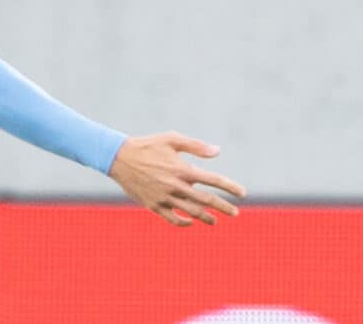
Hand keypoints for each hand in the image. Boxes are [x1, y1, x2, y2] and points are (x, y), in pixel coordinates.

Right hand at [108, 131, 245, 225]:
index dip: (230, 187)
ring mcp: (164, 198)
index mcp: (182, 169)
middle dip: (223, 207)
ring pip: (191, 212)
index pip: (213, 180)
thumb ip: (196, 146)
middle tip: (235, 212)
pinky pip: (173, 219)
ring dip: (206, 217)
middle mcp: (175, 186)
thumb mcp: (172, 139)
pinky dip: (184, 222)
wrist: (119, 158)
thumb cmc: (148, 145)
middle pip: (206, 201)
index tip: (242, 193)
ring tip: (216, 220)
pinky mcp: (154, 206)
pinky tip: (191, 221)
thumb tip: (217, 151)